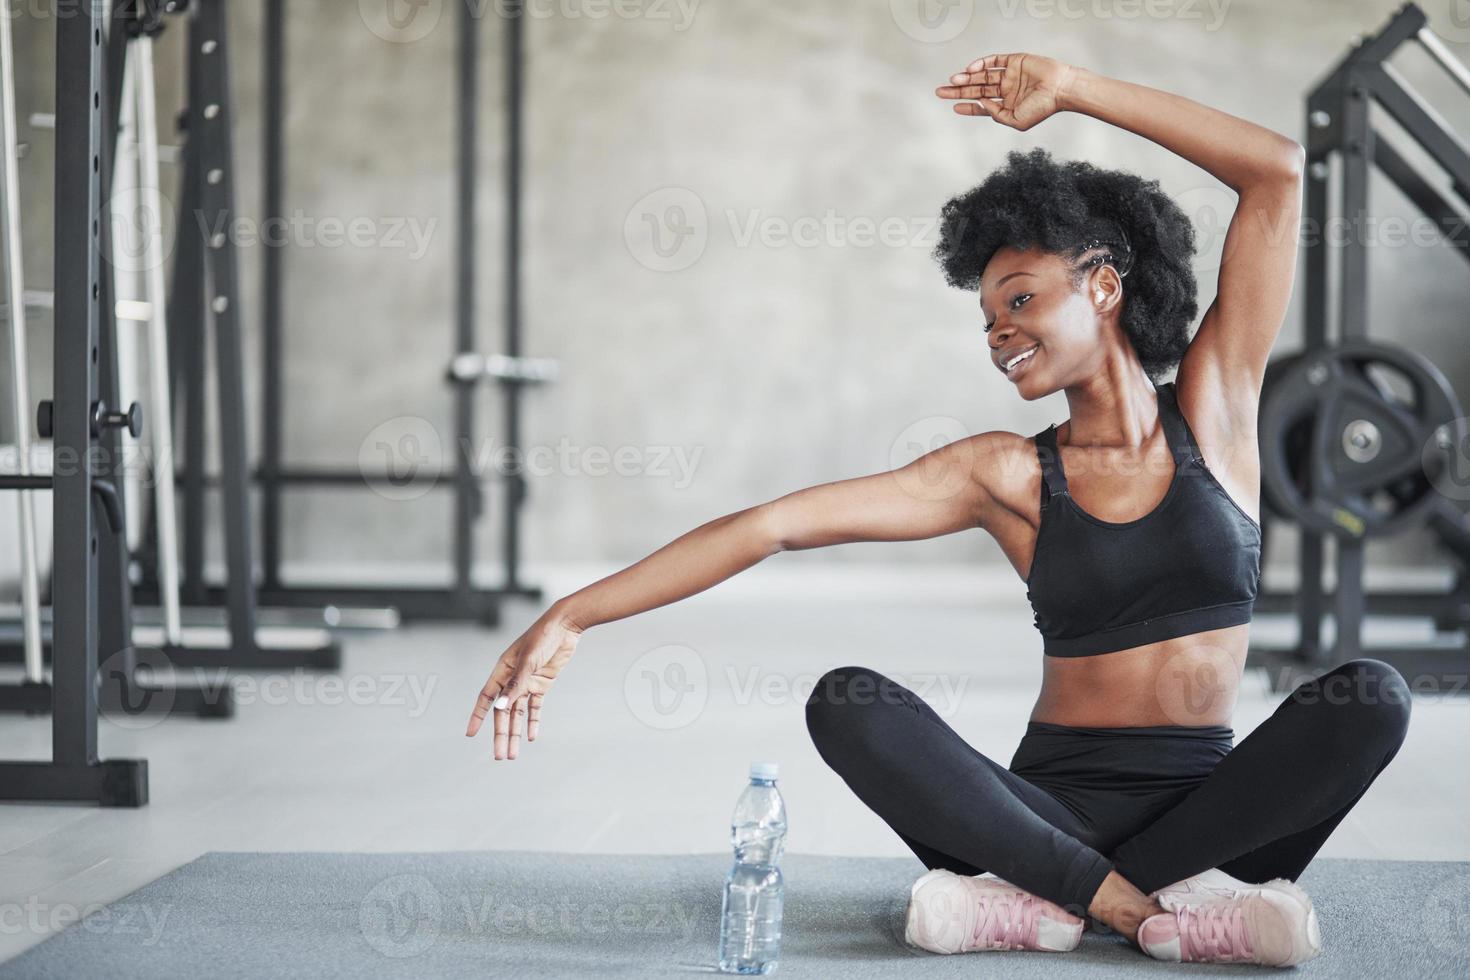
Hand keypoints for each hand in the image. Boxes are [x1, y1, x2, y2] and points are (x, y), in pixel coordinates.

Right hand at [465, 607, 582, 760]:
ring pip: (518, 713)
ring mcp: (527, 682)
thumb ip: (516, 685)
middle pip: (503, 712)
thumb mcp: (528, 661)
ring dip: (516, 733)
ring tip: (513, 754)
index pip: (486, 698)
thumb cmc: (543, 637)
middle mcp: (512, 679)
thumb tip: (500, 707)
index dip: (478, 716)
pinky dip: (533, 721)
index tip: (470, 734)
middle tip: (500, 756)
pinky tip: (532, 737)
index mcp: (502, 670)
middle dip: (501, 734)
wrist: (565, 626)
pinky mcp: (542, 684)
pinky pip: (534, 707)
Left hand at [935, 53, 1076, 131]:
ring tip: (952, 81)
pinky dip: (981, 64)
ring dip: (966, 78)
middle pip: (977, 89)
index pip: (982, 105)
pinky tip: (969, 69)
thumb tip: (981, 104)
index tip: (954, 107)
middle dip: (959, 91)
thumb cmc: (1042, 108)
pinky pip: (993, 61)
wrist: (1060, 89)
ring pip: (982, 75)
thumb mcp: (1016, 121)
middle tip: (940, 92)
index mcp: (1007, 104)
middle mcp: (1006, 89)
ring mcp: (1009, 74)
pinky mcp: (1014, 61)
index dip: (967, 106)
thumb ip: (997, 115)